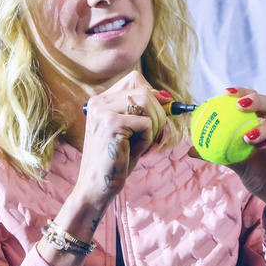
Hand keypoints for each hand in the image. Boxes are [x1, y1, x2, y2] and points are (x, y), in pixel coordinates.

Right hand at [76, 70, 169, 206]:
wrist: (97, 186)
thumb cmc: (117, 159)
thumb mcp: (130, 130)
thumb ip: (143, 110)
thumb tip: (168, 97)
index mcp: (101, 100)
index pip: (135, 79)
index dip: (153, 95)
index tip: (157, 115)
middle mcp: (99, 101)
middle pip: (145, 91)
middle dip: (157, 115)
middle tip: (150, 137)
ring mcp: (103, 111)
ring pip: (147, 102)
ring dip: (153, 126)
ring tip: (141, 144)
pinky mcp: (111, 124)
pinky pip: (146, 123)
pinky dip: (147, 140)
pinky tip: (132, 152)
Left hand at [217, 87, 265, 203]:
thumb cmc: (259, 174)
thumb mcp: (237, 163)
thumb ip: (218, 154)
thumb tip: (191, 150)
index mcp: (262, 120)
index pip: (253, 100)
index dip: (241, 93)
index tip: (225, 93)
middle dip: (256, 100)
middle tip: (240, 105)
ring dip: (265, 126)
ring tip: (249, 136)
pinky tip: (263, 146)